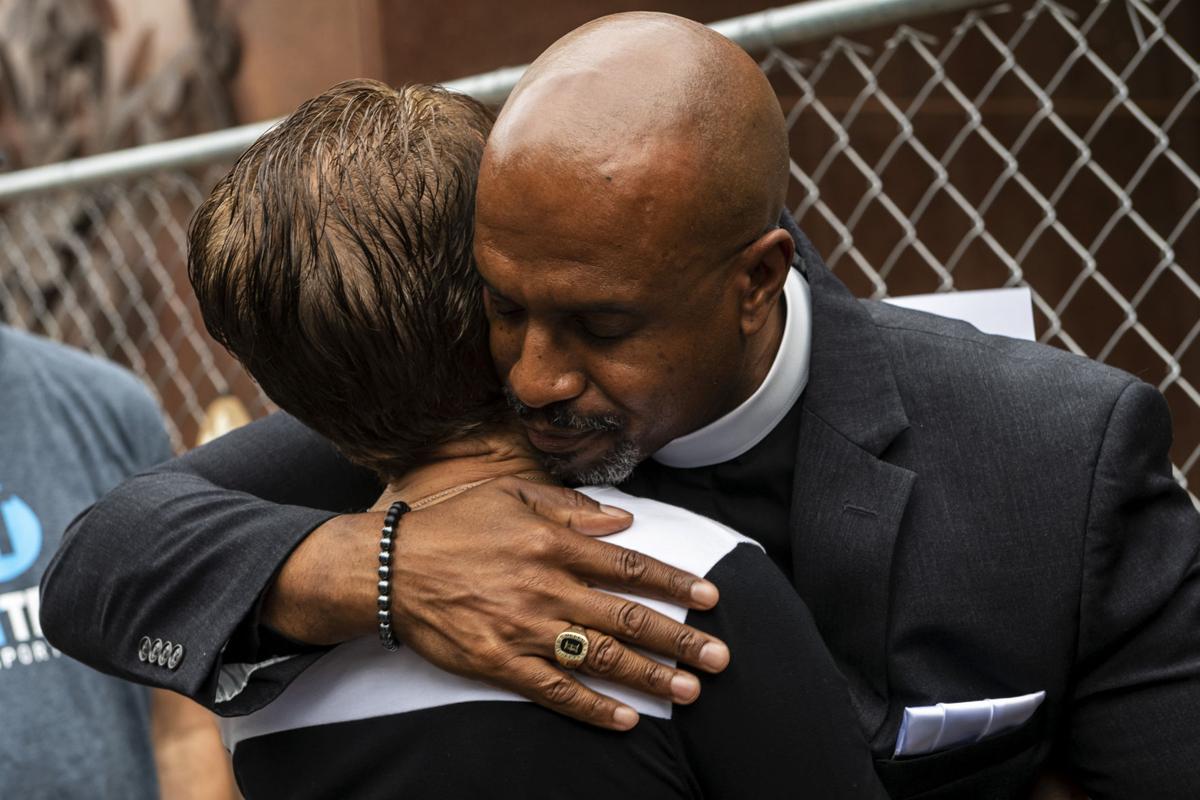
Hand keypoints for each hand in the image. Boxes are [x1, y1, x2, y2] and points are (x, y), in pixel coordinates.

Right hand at [388, 477, 728, 729]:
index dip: (674, 583)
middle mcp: (547, 587)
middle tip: (720, 656)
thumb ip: (570, 507)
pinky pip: (557, 691)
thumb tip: (622, 519)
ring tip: (690, 689)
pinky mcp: (501, 663)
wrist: (388, 568)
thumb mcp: (510, 495)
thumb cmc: (451, 525)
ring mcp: (525, 629)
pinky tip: (626, 718)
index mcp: (553, 543)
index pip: (629, 566)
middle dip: (679, 639)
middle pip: (626, 618)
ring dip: (650, 676)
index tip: (709, 598)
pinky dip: (593, 707)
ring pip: (600, 658)